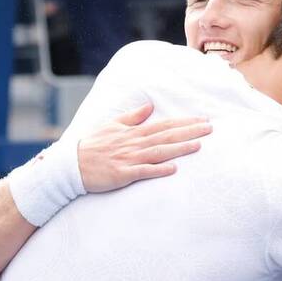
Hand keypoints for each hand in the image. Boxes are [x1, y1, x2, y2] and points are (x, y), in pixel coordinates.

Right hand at [77, 101, 211, 192]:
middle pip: (166, 135)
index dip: (184, 122)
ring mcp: (129, 158)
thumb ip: (132, 117)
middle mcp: (134, 143)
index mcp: (133, 132)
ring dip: (180, 148)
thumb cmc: (92, 145)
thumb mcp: (111, 125)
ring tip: (199, 145)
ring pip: (159, 152)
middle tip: (210, 128)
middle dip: (189, 131)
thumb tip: (149, 106)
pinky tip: (174, 169)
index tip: (202, 120)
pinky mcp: (123, 174)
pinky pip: (144, 171)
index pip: (164, 125)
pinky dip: (159, 169)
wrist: (71, 165)